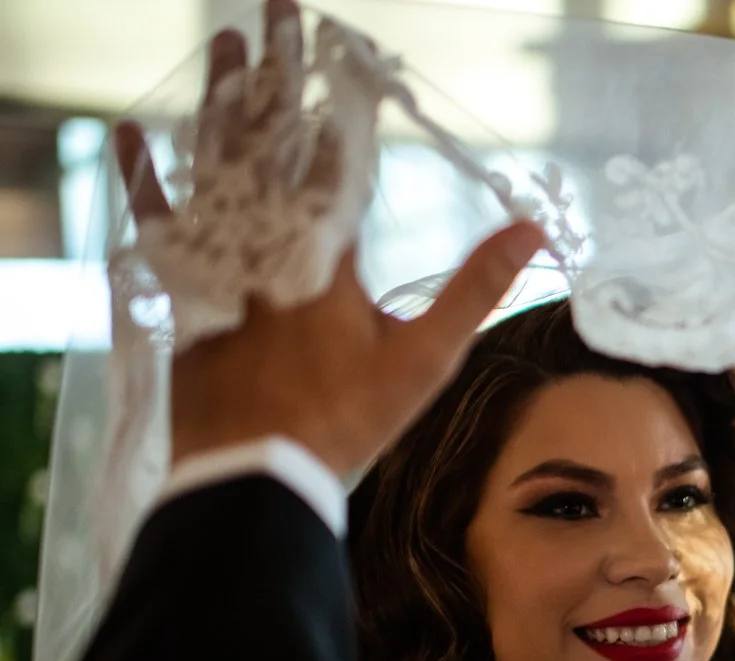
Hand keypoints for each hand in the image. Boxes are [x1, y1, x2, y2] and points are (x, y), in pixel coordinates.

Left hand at [115, 0, 542, 478]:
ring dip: (219, 100)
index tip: (336, 40)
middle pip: (268, 137)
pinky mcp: (184, 289)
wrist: (253, 474)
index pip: (335, 154)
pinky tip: (134, 133)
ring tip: (224, 42)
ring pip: (213, 162)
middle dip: (273, 69)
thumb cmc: (346, 420)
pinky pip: (159, 219)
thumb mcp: (426, 358)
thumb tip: (536, 231)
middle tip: (274, 6)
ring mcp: (219, 262)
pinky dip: (146, 174)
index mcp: (327, 253)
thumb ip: (476, 288)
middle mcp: (265, 242)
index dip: (338, 95)